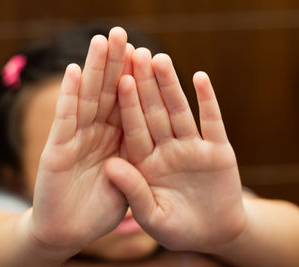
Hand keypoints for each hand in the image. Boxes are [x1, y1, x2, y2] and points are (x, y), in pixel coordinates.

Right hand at [30, 27, 131, 255]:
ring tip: (100, 40)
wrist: (65, 234)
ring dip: (93, 70)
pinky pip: (66, 120)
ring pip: (87, 99)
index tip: (144, 53)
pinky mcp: (56, 150)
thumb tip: (154, 144)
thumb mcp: (128, 189)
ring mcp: (75, 140)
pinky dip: (70, 96)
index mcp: (116, 143)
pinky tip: (75, 71)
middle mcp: (96, 135)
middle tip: (121, 32)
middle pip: (107, 94)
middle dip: (115, 64)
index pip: (128, 104)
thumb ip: (139, 166)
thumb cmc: (97, 213)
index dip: (136, 79)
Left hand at [105, 48, 245, 251]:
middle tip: (137, 54)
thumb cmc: (177, 229)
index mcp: (145, 162)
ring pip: (179, 111)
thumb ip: (132, 190)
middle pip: (153, 112)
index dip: (126, 105)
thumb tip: (111, 166)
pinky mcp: (218, 150)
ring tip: (161, 58)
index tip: (118, 79)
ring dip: (171, 85)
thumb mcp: (152, 216)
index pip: (133, 129)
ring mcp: (192, 147)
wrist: (212, 235)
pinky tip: (200, 77)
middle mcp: (166, 149)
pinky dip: (207, 101)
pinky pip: (212, 122)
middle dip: (145, 85)